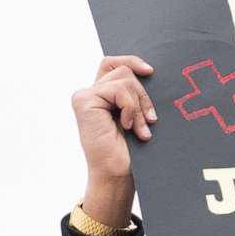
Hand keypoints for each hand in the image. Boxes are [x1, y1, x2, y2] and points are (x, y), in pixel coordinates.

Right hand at [72, 55, 155, 227]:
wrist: (118, 174)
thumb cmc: (130, 150)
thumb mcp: (136, 114)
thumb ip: (134, 93)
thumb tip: (149, 71)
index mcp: (102, 95)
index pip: (113, 64)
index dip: (132, 61)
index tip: (151, 72)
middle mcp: (90, 93)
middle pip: (123, 70)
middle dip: (143, 94)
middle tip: (150, 120)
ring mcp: (85, 97)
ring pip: (124, 78)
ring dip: (138, 105)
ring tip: (139, 128)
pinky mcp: (84, 101)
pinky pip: (118, 89)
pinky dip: (129, 107)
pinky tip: (127, 126)